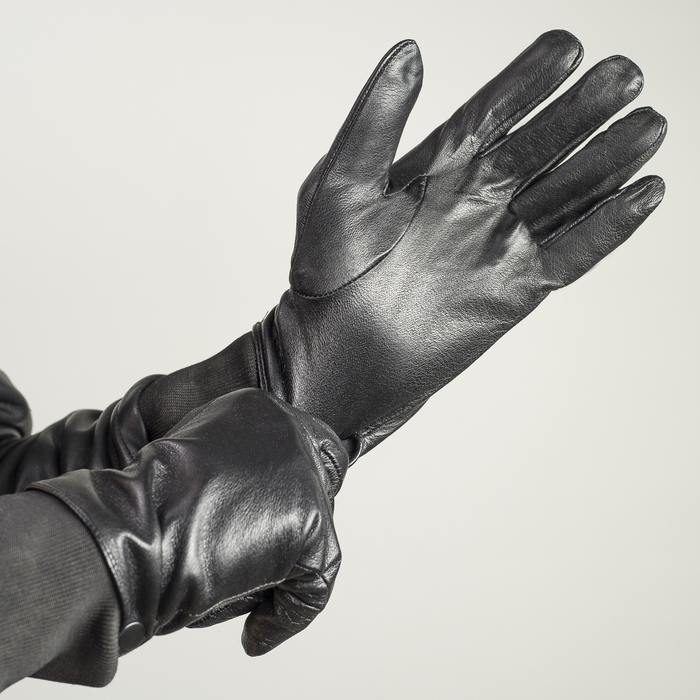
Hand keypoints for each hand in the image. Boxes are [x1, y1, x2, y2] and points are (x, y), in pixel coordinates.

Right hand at [29, 389, 346, 654]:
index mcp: (256, 409)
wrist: (126, 531)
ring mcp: (302, 473)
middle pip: (321, 480)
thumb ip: (232, 477)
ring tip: (250, 609)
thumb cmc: (140, 513)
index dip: (302, 482)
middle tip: (277, 566)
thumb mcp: (195, 472)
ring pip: (319, 532)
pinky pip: (317, 577)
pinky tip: (256, 635)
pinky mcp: (310, 518)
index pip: (303, 442)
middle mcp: (287, 430)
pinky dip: (288, 614)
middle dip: (304, 523)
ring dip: (288, 575)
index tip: (285, 521)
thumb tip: (260, 517)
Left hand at [255, 30, 665, 457]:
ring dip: (607, 160)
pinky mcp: (514, 290)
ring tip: (647, 124)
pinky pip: (573, 253)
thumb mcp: (339, 188)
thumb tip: (409, 51)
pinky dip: (608, 228)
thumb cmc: (326, 275)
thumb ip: (376, 121)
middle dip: (582, 110)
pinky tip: (643, 193)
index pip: (493, 110)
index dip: (529, 78)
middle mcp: (472, 201)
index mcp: (433, 170)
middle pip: (541, 145)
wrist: (336, 358)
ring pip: (566, 193)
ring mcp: (496, 244)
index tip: (568, 46)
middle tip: (624, 74)